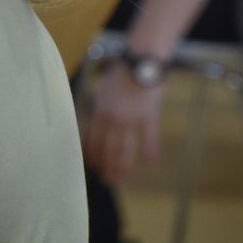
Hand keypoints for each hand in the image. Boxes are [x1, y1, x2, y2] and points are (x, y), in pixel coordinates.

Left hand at [82, 63, 164, 184]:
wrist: (141, 61)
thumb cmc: (123, 74)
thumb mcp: (104, 91)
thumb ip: (101, 109)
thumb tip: (97, 126)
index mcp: (100, 111)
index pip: (93, 139)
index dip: (93, 155)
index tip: (94, 167)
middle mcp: (113, 117)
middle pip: (108, 148)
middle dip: (107, 166)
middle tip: (108, 180)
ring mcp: (131, 118)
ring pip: (125, 148)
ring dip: (123, 166)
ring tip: (122, 180)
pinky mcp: (149, 116)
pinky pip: (149, 139)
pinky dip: (149, 153)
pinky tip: (149, 164)